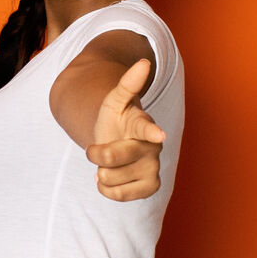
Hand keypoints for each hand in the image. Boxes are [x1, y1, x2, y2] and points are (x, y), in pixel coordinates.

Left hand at [87, 58, 166, 201]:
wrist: (116, 141)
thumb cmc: (116, 119)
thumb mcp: (114, 100)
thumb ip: (127, 83)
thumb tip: (143, 62)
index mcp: (143, 124)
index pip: (146, 128)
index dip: (151, 131)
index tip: (159, 134)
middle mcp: (152, 146)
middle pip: (113, 156)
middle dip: (96, 154)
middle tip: (96, 150)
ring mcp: (153, 167)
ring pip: (113, 178)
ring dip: (102, 172)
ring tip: (108, 164)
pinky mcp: (150, 186)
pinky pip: (121, 195)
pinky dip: (108, 190)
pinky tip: (109, 179)